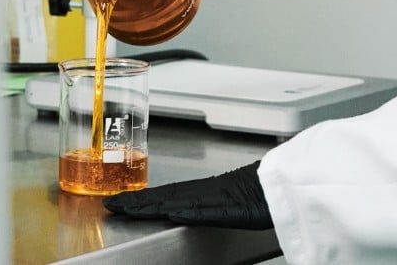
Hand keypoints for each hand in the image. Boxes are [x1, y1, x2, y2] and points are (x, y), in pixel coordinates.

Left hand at [103, 161, 271, 229]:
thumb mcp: (232, 200)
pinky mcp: (229, 206)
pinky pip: (203, 209)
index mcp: (205, 191)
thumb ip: (210, 204)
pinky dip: (184, 209)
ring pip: (175, 200)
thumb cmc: (264, 192)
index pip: (166, 195)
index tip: (118, 201)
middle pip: (163, 196)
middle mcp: (205, 192)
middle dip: (134, 201)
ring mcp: (215, 198)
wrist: (287, 186)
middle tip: (109, 204)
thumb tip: (187, 209)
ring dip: (148, 205)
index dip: (141, 198)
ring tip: (124, 208)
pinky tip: (165, 211)